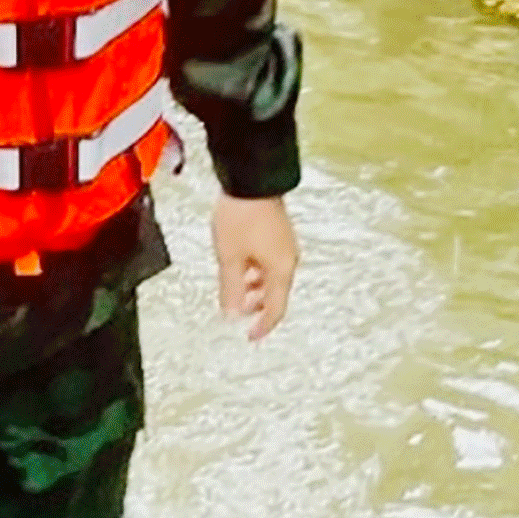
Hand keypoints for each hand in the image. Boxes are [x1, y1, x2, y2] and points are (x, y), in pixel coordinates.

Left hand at [212, 193, 298, 339]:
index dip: (263, 326)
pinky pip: (269, 262)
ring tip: (235, 290)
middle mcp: (288, 260)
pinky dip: (255, 271)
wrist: (251, 181)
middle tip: (238, 313)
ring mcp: (285, 246)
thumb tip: (231, 315)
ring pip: (270, 277)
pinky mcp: (278, 234)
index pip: (276, 309)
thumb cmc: (242, 216)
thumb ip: (231, 289)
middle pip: (275, 294)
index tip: (251, 336)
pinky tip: (239, 267)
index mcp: (281, 270)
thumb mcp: (230, 257)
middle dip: (256, 306)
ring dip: (254, 288)